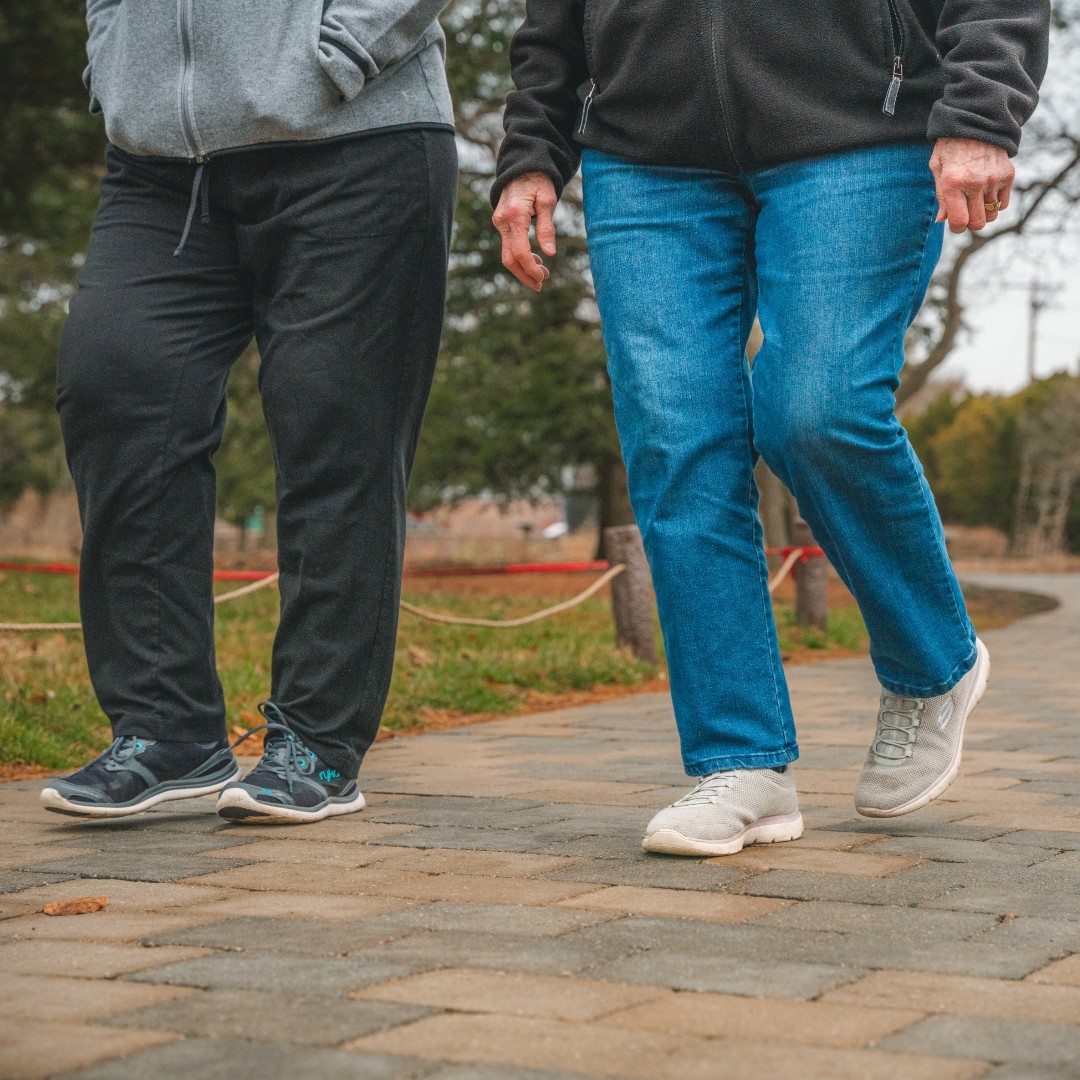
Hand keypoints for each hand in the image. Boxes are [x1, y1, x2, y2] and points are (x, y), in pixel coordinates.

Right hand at [492, 172, 557, 290]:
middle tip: (541, 284)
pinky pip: (508, 246)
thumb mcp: (547, 200)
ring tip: (542, 274)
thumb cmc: (538, 180)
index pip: (520, 251)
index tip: (543, 277)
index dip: (531, 268)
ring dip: (523, 268)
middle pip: (509, 258)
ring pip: (507, 255)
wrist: (522, 165)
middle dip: (525, 274)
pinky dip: (520, 257)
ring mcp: (499, 222)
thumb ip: (546, 227)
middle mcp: (503, 221)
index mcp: (515, 215)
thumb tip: (549, 253)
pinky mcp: (501, 223)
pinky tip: (535, 260)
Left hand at [930, 138, 1014, 233]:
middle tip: (965, 214)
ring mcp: (993, 179)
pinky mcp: (1008, 174)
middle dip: (969, 223)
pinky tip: (986, 194)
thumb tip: (942, 220)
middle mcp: (975, 183)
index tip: (955, 224)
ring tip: (975, 202)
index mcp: (953, 183)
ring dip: (983, 213)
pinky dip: (995, 204)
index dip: (956, 228)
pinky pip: (1003, 203)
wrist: (977, 120)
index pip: (960, 221)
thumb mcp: (937, 167)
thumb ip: (941, 195)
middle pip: (977, 222)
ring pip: (991, 215)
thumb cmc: (951, 145)